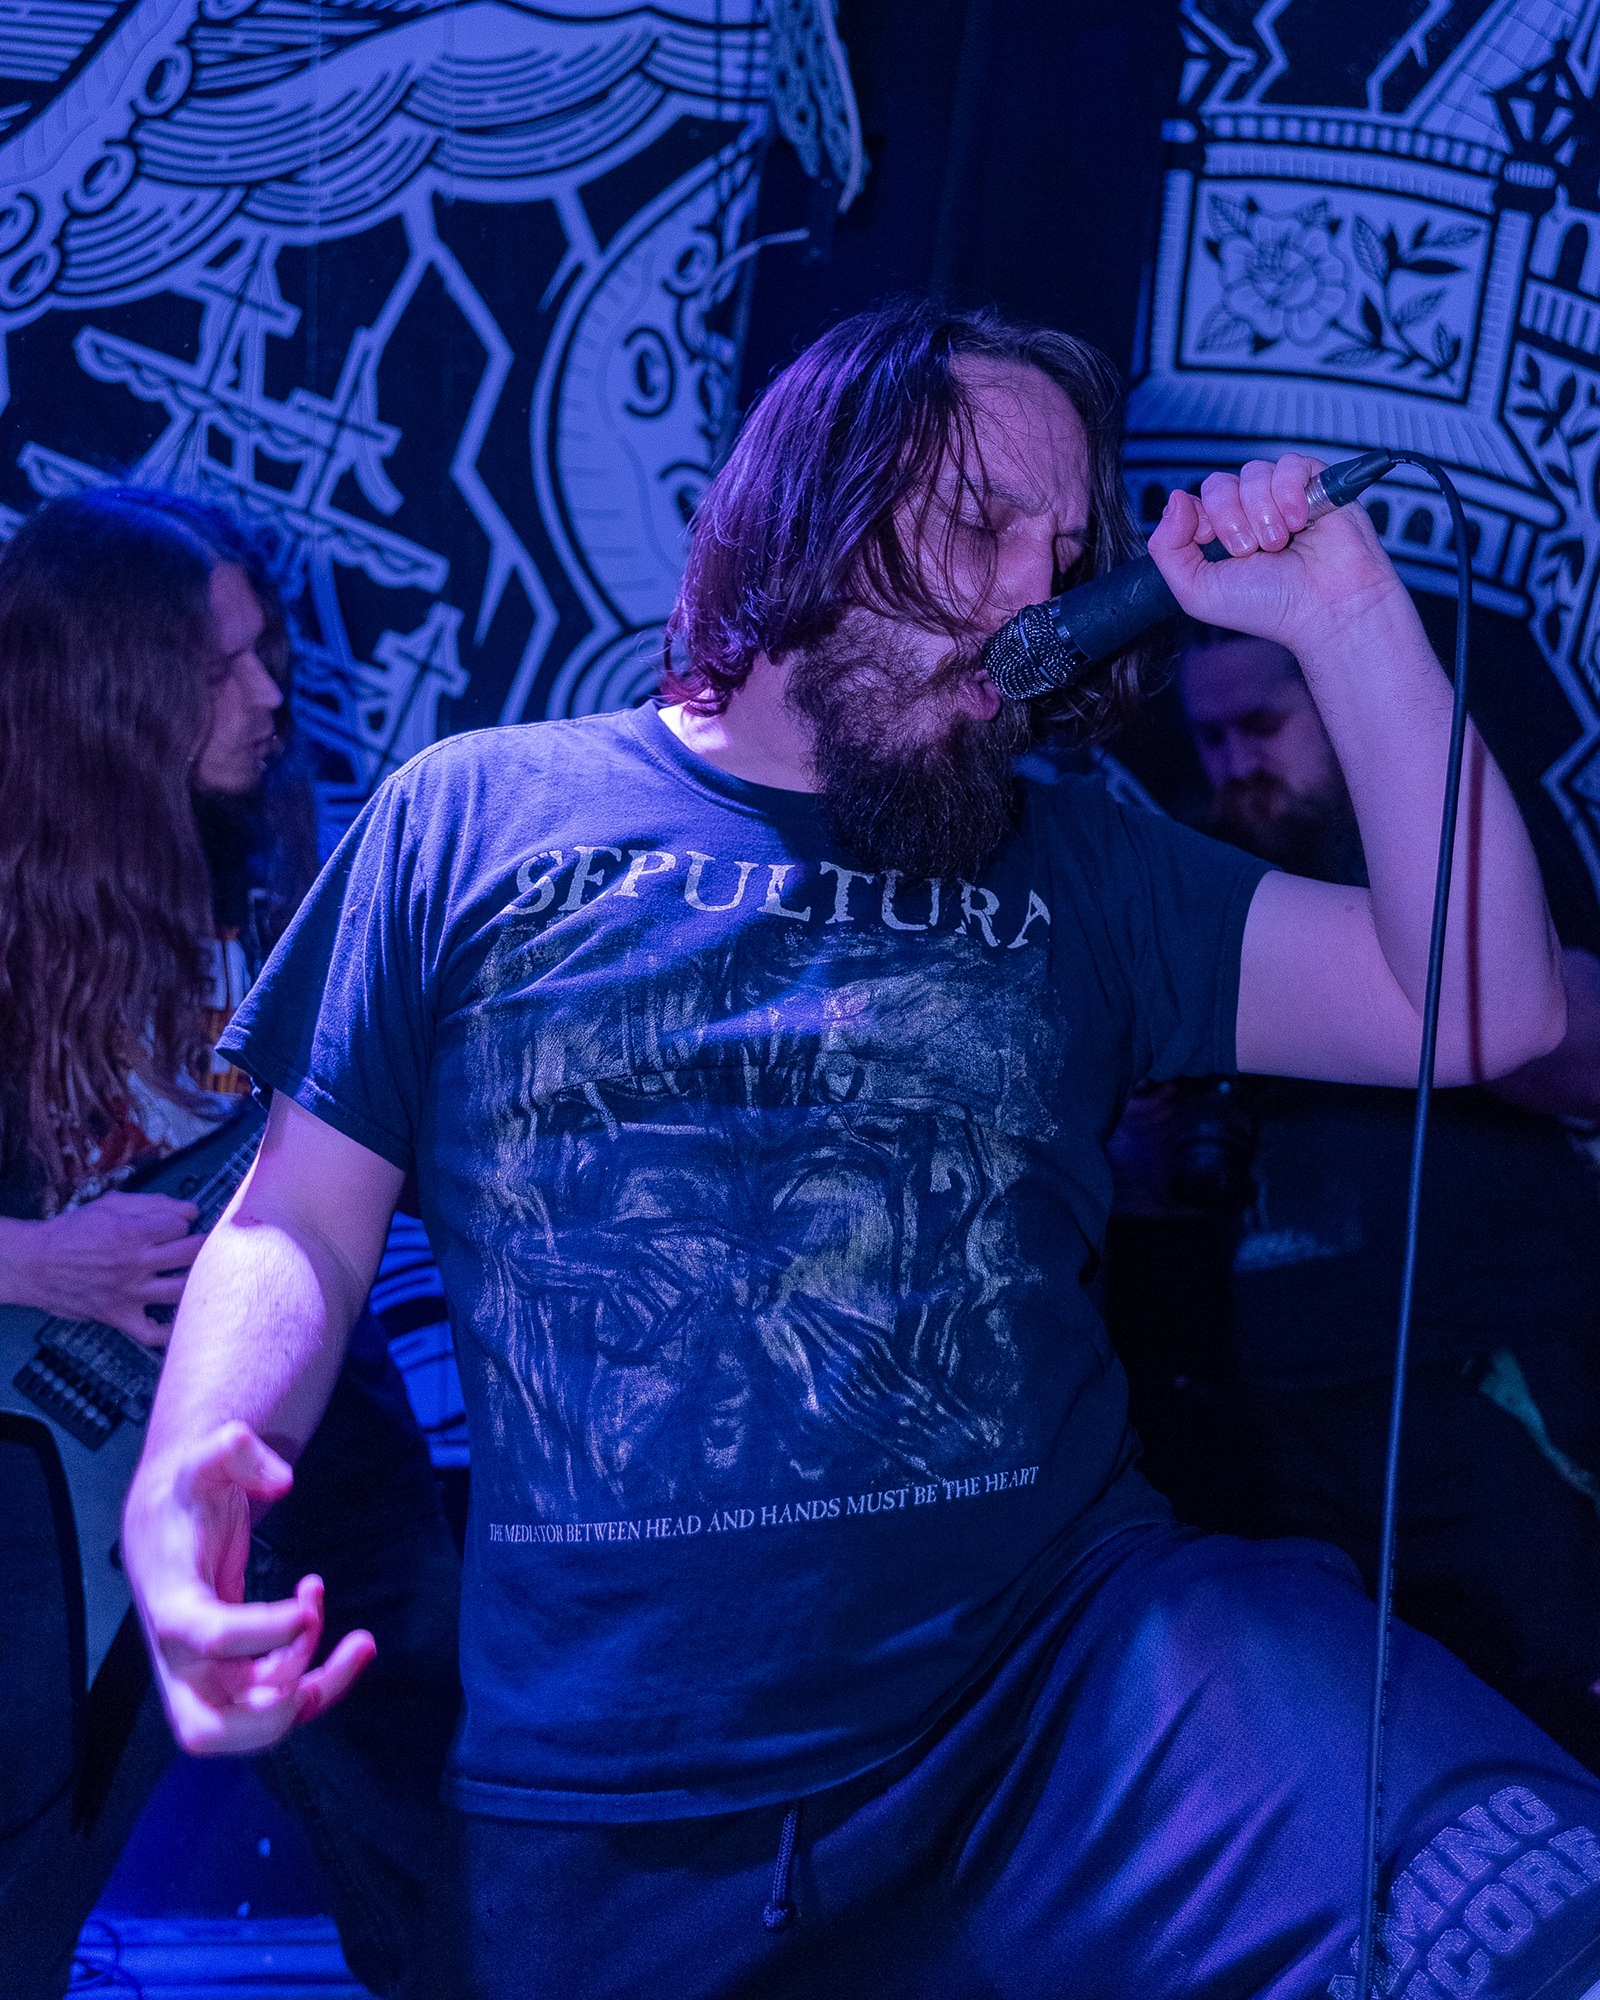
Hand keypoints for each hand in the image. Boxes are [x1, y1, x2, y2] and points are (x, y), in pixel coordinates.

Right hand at [1, 1194, 203, 1343]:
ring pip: (181, 1291)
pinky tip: (184, 1320)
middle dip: (203, 1246)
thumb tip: (191, 1210)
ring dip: (198, 1281)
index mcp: (132, 1232)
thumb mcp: (110, 1204)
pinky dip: (171, 1331)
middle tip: (205, 1247)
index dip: (186, 1222)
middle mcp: (134, 1263)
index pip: (183, 1225)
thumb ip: (153, 1204)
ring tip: (203, 1275)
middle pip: (192, 1254)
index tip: (180, 1227)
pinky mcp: (119, 1316)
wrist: (33, 1264)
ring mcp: (129, 1293)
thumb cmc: (72, 1231)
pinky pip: (152, 1334)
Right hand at [125, 1421, 374, 1754]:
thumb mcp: (208, 1456)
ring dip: (314, 1695)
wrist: (167, 1520)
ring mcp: (206, 1674)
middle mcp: (181, 1656)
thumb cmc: (189, 1492)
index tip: (312, 1595)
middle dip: (267, 1715)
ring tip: (361, 1643)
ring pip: (252, 1727)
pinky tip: (358, 1643)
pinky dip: (322, 1686)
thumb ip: (238, 1451)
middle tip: (313, 1666)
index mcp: (171, 1604)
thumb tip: (281, 1482)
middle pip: (204, 1728)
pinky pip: (278, 1705)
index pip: (208, 1638)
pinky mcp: (234, 1676)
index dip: (263, 1630)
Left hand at [1147, 455, 1408, 660]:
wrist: (1325, 609)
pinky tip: (1300, 523)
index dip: (1202, 520)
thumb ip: (1167, 549)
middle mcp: (1250, 513)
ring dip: (1262, 512)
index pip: (1196, 501)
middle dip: (1230, 520)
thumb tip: (1175, 498)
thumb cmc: (1268, 606)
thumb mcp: (1197, 591)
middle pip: (1218, 485)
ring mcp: (1282, 497)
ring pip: (1252, 473)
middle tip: (1251, 551)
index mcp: (1222, 534)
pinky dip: (1288, 493)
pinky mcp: (1316, 484)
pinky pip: (1289, 465)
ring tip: (1279, 544)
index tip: (1216, 546)